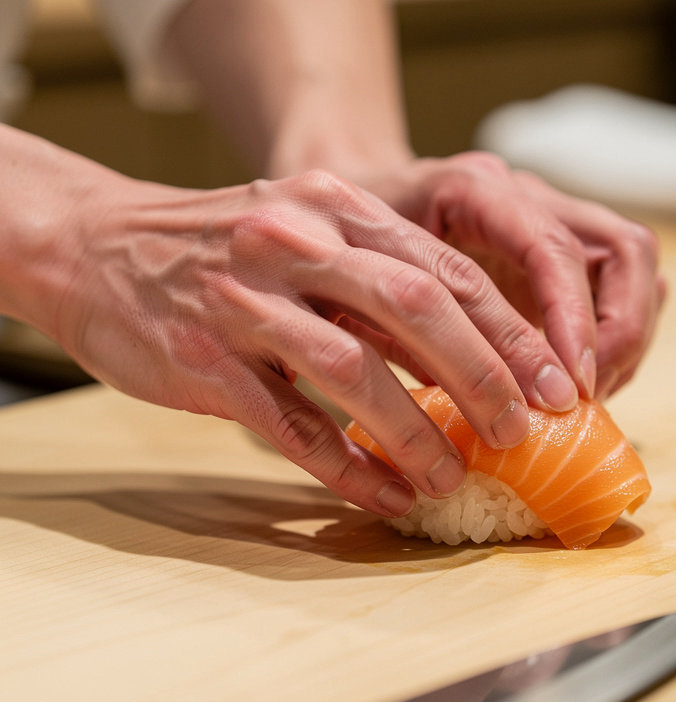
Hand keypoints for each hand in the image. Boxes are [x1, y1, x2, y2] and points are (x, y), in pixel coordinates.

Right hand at [52, 167, 586, 516]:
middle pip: (414, 309)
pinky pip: (289, 425)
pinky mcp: (203, 360)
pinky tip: (384, 495)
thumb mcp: (306, 231)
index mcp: (335, 206)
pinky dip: (345, 467)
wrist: (92, 244)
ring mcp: (245, 301)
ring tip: (454, 476)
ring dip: (415, 433)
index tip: (556, 385)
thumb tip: (475, 356)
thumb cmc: (220, 249)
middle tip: (522, 433)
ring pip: (353, 371)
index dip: (512, 333)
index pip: (446, 269)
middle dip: (483, 377)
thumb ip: (380, 277)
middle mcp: (295, 242)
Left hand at [362, 152, 666, 400]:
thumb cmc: (349, 250)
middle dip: (620, 333)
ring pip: (637, 269)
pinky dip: (615, 342)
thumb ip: (417, 323)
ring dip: (625, 341)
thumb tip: (480, 397)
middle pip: (626, 249)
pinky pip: (620, 292)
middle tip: (584, 397)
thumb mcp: (365, 282)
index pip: (555, 248)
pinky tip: (579, 383)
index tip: (572, 388)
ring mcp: (554, 223)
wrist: (343, 217)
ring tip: (584, 398)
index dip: (574, 321)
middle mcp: (530, 199)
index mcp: (478, 191)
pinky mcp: (562, 258)